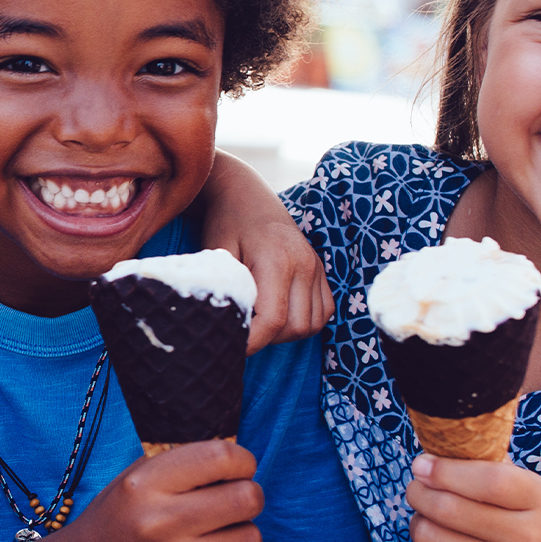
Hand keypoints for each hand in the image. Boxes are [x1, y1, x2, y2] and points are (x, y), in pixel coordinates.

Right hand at [67, 435, 263, 541]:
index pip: (223, 458)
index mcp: (144, 485)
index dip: (241, 462)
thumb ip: (186, 465)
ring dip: (242, 535)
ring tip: (217, 537)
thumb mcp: (136, 480)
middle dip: (247, 497)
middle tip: (231, 504)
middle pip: (247, 498)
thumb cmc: (118, 522)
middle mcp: (157, 524)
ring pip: (251, 539)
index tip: (235, 471)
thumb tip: (242, 464)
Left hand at [226, 193, 331, 340]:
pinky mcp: (321, 269)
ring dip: (286, 334)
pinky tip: (280, 314)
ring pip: (312, 325)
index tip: (230, 347)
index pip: (272, 320)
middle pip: (295, 328)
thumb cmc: (225, 224)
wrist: (246, 194)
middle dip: (268, 339)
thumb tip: (227, 329)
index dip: (252, 342)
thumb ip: (227, 291)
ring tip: (260, 323)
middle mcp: (304, 264)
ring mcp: (316, 266)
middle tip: (243, 331)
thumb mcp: (217, 254)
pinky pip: (324, 311)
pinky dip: (304, 322)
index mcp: (276, 260)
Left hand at [402, 445, 540, 541]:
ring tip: (427, 519)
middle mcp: (525, 539)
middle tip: (417, 489)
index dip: (445, 470)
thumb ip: (493, 469)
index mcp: (538, 502)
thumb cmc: (536, 534)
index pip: (487, 479)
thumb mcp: (531, 496)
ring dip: (418, 522)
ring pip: (430, 536)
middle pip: (447, 508)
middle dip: (419, 493)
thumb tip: (434, 456)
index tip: (422, 465)